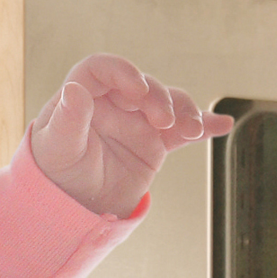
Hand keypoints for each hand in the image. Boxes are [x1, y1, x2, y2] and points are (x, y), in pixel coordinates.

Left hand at [30, 54, 233, 218]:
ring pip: (168, 104)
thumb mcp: (57, 148)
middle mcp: (114, 102)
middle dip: (158, 99)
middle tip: (164, 121)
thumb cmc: (54, 172)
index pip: (102, 69)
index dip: (122, 72)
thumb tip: (75, 90)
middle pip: (144, 87)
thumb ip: (68, 119)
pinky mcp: (154, 142)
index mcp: (85, 95)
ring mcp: (138, 121)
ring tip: (192, 130)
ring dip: (185, 112)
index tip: (137, 88)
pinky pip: (181, 131)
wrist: (70, 207)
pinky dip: (202, 127)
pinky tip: (222, 125)